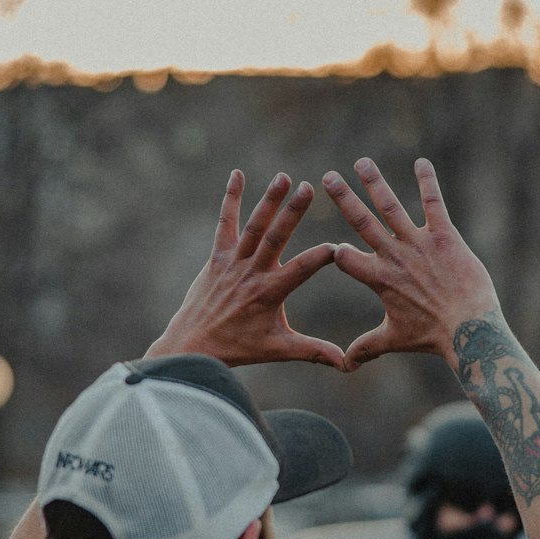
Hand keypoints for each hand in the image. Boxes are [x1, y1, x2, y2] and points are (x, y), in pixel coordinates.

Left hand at [146, 170, 343, 368]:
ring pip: (253, 227)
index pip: (301, 270)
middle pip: (276, 237)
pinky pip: (225, 223)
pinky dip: (231, 199)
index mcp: (270, 293)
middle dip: (293, 212)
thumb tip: (346, 363)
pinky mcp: (217, 257)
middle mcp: (252, 273)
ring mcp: (233, 262)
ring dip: (268, 201)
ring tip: (284, 177)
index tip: (338, 246)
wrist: (193, 344)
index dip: (320, 258)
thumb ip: (313, 351)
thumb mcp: (279, 349)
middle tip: (309, 187)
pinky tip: (237, 174)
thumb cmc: (239, 348)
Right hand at [322, 157, 498, 370]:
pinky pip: (433, 204)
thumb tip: (346, 366)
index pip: (346, 259)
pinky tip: (422, 162)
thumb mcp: (394, 340)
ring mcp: (419, 244)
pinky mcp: (445, 236)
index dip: (337, 253)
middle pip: (361, 222)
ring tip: (362, 162)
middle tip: (328, 177)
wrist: (468, 329)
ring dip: (375, 183)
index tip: (332, 248)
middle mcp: (394, 257)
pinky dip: (427, 182)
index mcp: (379, 279)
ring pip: (391, 207)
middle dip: (343, 199)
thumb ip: (367, 347)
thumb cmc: (431, 337)